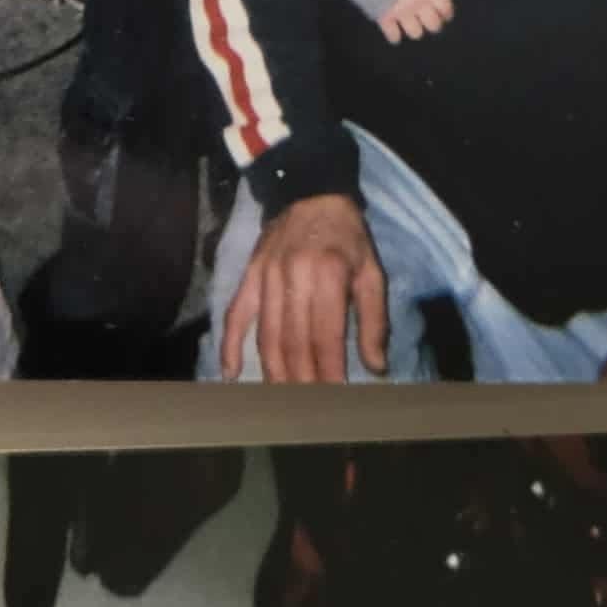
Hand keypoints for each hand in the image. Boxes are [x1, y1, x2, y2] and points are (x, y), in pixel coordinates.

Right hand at [221, 194, 386, 383]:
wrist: (311, 194)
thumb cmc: (347, 238)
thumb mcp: (371, 272)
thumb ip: (374, 320)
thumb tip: (376, 366)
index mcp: (328, 275)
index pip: (326, 336)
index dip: (329, 372)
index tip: (335, 400)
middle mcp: (294, 276)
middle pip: (294, 342)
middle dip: (303, 381)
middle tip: (309, 412)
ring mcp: (267, 276)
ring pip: (267, 336)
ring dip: (274, 373)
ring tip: (282, 402)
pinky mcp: (250, 274)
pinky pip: (236, 313)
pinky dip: (230, 345)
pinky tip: (230, 374)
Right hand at [378, 0, 453, 44]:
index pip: (445, 7)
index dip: (447, 13)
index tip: (445, 15)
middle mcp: (418, 3)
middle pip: (433, 25)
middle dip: (433, 24)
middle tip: (428, 21)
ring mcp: (402, 12)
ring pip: (416, 33)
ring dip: (414, 30)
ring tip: (410, 25)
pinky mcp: (385, 18)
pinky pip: (393, 35)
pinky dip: (394, 36)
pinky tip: (394, 33)